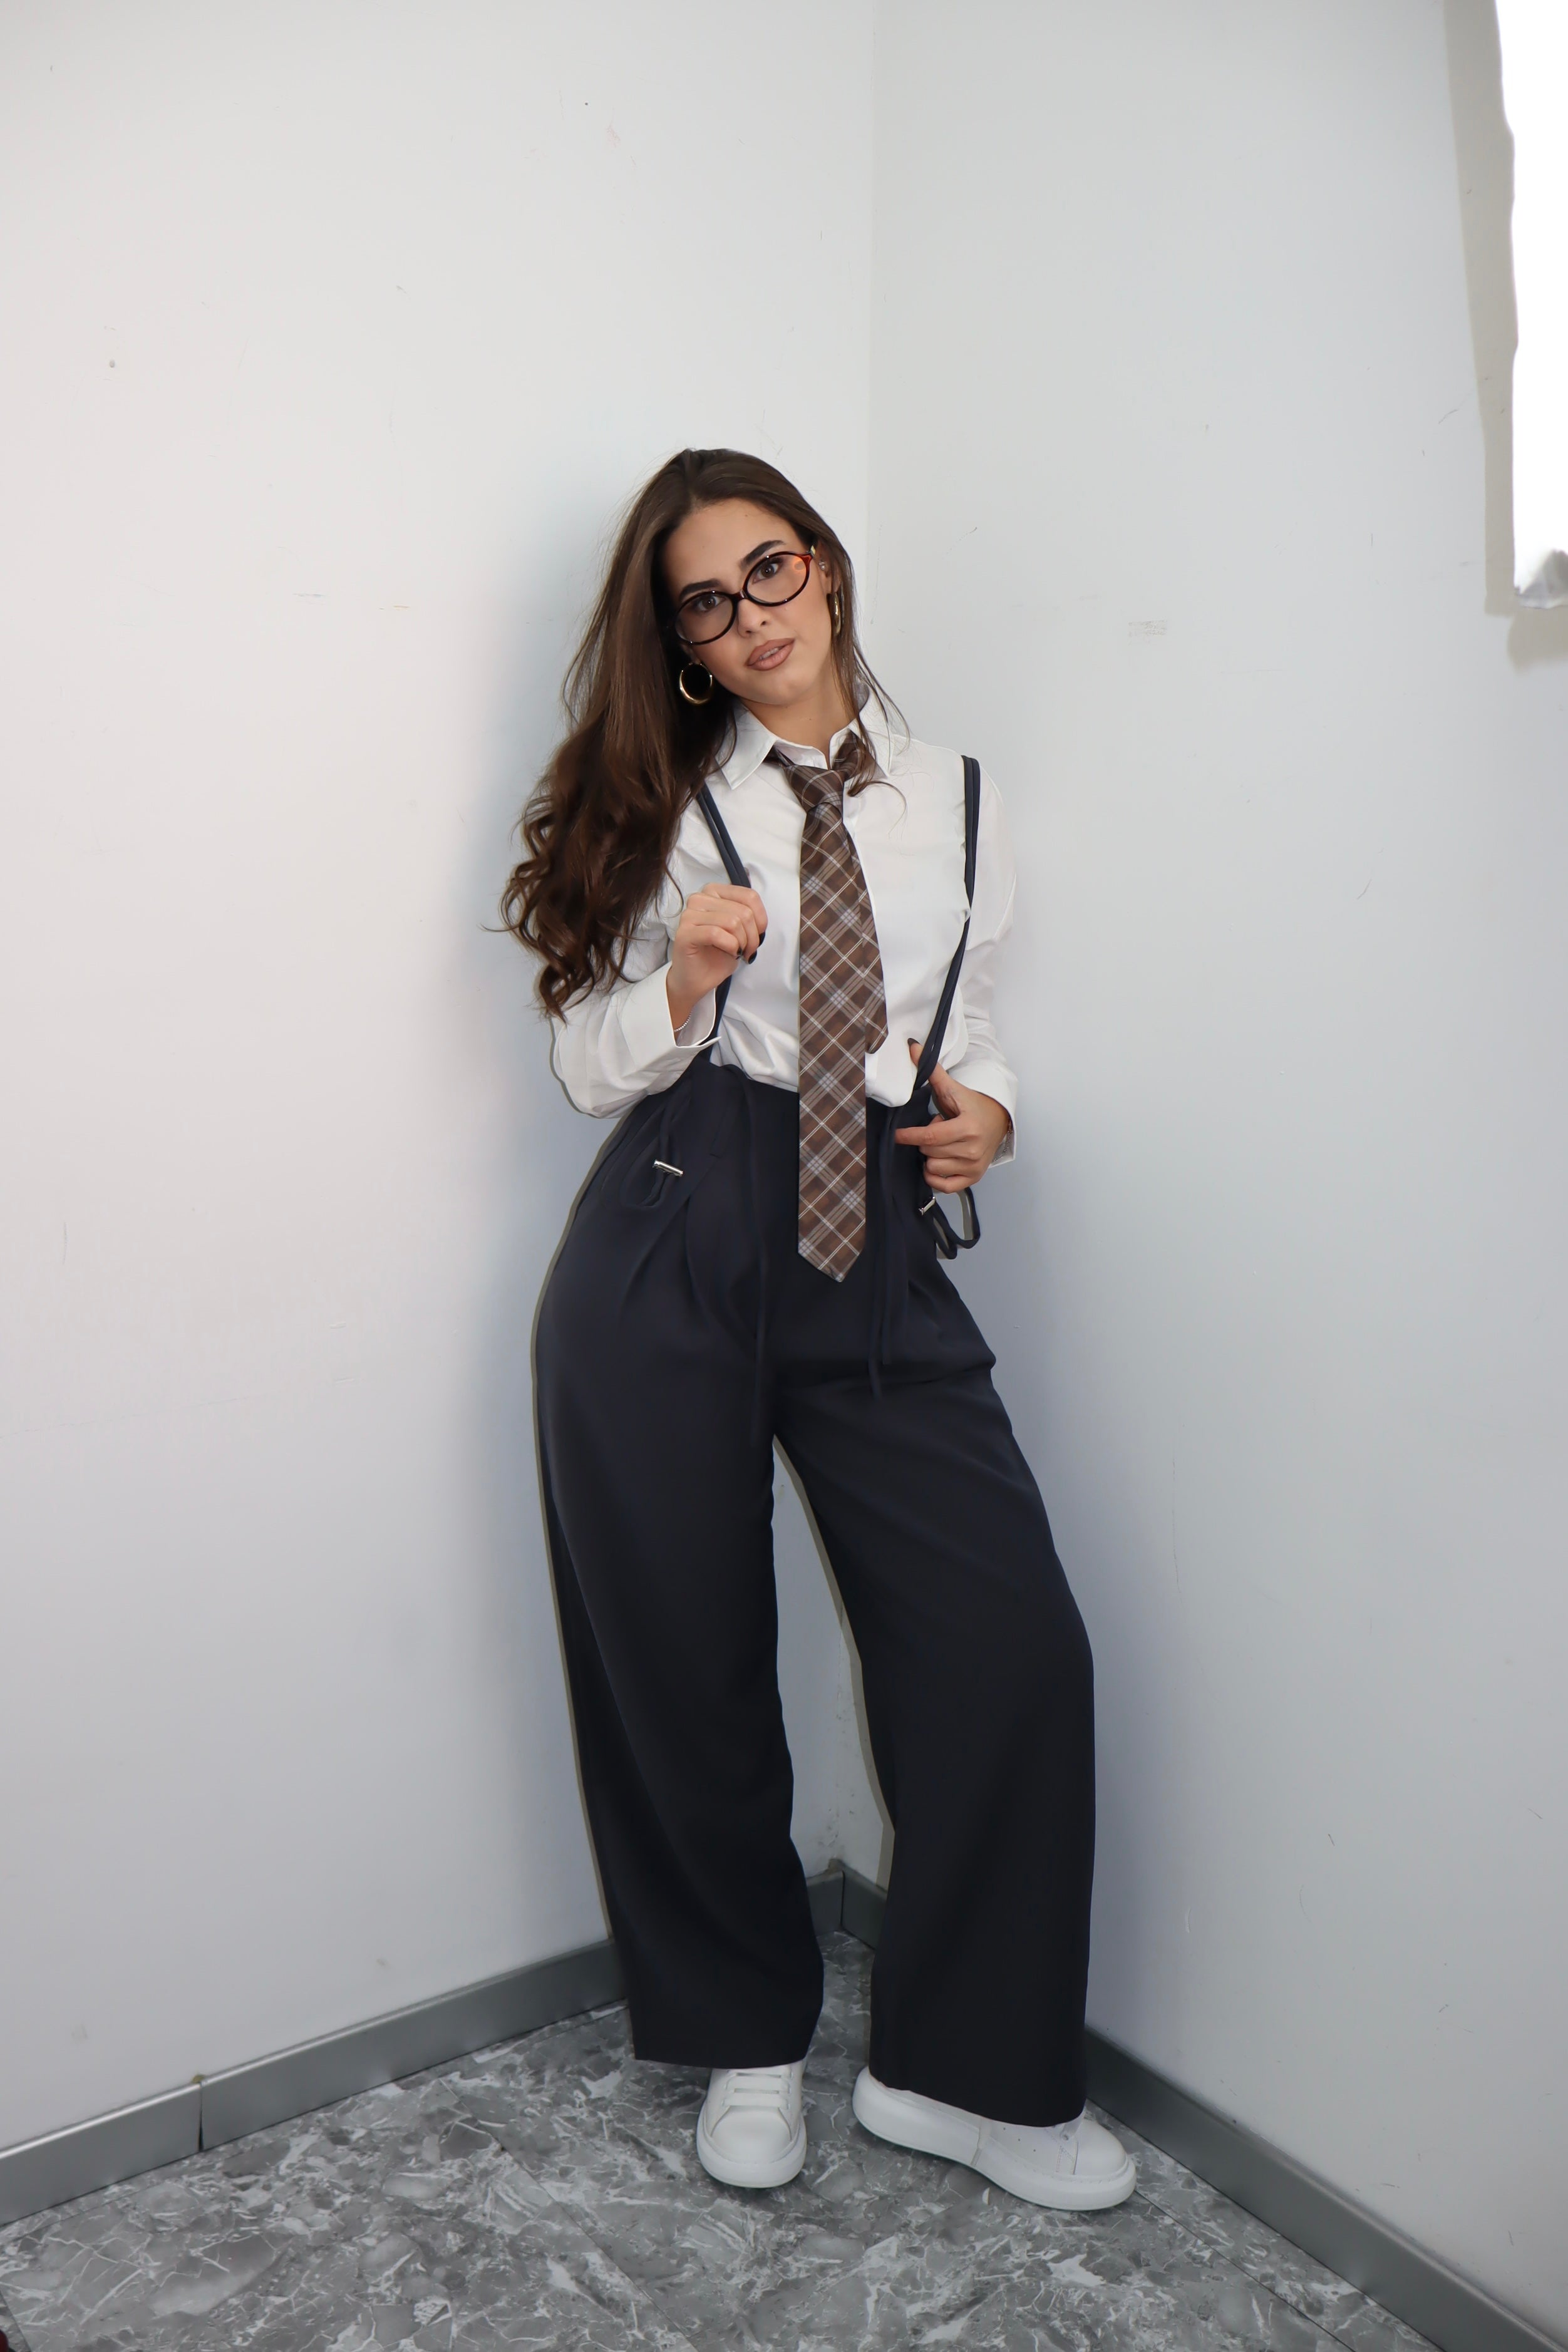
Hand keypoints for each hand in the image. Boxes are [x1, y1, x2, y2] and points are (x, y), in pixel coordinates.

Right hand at [667, 883, 767, 1032]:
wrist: (697, 979)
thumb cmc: (718, 954)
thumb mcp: (740, 929)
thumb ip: (748, 915)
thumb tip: (760, 918)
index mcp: (713, 892)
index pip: (749, 896)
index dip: (761, 919)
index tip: (758, 936)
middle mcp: (699, 899)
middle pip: (743, 911)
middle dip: (752, 936)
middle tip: (748, 951)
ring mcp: (689, 915)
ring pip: (732, 922)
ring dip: (742, 943)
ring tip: (738, 952)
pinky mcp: (685, 933)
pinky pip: (716, 934)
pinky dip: (730, 946)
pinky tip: (729, 953)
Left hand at [893, 1041, 1011, 1192]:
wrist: (998, 1120)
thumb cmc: (972, 1105)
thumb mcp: (953, 1089)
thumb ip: (932, 1071)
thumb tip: (912, 1047)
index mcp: (968, 1127)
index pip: (930, 1136)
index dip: (909, 1135)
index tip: (897, 1134)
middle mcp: (973, 1149)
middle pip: (929, 1151)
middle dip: (925, 1140)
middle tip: (938, 1129)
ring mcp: (974, 1166)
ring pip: (933, 1167)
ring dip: (930, 1156)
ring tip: (943, 1143)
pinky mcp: (973, 1178)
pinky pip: (944, 1186)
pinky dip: (935, 1176)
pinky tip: (937, 1162)